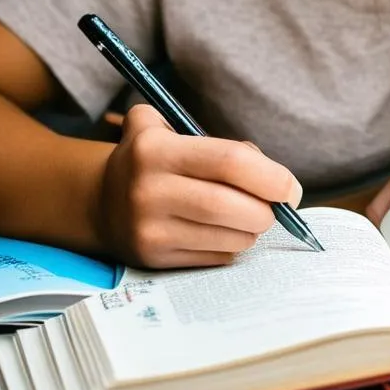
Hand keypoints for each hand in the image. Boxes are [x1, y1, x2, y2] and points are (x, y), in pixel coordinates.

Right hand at [96, 105, 301, 267]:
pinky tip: (223, 234)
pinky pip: (215, 258)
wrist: (99, 201)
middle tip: (274, 208)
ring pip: (229, 238)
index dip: (272, 177)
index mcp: (156, 149)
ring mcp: (150, 229)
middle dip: (267, 211)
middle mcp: (149, 190)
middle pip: (233, 207)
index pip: (231, 161)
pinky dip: (232, 247)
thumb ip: (221, 142)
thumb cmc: (152, 161)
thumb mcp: (168, 130)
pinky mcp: (154, 259)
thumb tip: (270, 174)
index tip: (291, 188)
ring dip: (252, 231)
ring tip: (248, 218)